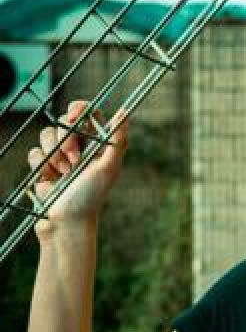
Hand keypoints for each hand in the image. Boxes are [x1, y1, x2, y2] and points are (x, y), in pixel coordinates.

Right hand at [27, 101, 129, 234]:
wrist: (66, 222)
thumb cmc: (91, 197)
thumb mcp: (109, 168)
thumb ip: (118, 140)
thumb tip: (124, 112)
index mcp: (99, 144)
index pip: (89, 114)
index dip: (79, 109)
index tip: (73, 116)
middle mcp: (80, 146)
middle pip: (64, 122)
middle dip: (66, 139)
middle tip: (74, 160)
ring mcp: (60, 155)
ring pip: (47, 134)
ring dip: (55, 153)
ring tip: (65, 173)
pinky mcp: (43, 166)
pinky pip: (34, 151)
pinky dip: (42, 164)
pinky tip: (51, 179)